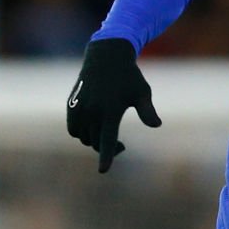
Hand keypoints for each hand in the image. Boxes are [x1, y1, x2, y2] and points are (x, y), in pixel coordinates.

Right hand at [65, 37, 160, 171]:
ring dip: (93, 141)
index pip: (108, 140)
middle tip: (122, 147)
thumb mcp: (142, 92)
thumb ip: (147, 111)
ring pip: (84, 138)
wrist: (106, 57)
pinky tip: (93, 129)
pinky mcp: (71, 105)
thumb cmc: (129, 77)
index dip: (107, 156)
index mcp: (110, 110)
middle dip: (106, 149)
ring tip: (106, 134)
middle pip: (96, 143)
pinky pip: (73, 129)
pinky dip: (81, 133)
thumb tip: (157, 125)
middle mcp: (92, 111)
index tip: (103, 171)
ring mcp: (79, 108)